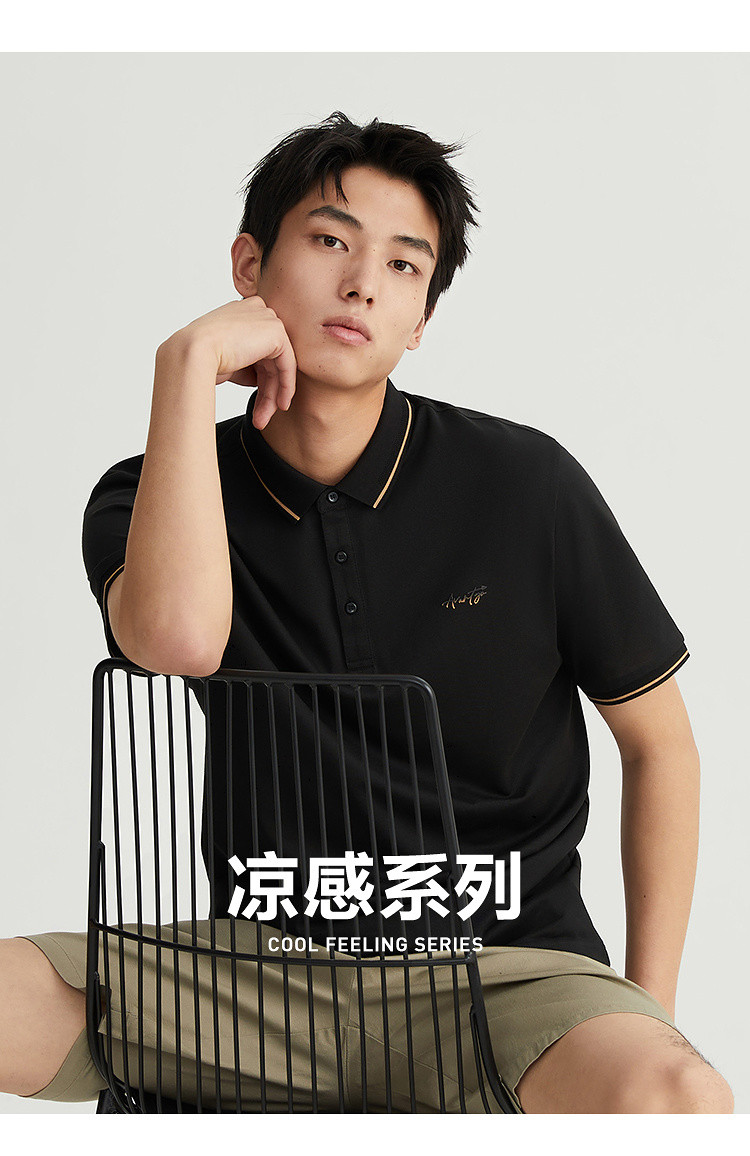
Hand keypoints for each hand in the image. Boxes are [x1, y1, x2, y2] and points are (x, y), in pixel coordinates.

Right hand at [162, 296, 297, 429]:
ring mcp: (266, 318)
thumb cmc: (199, 359)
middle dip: (266, 391)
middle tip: (260, 417)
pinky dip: (285, 386)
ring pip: (279, 364)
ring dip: (272, 395)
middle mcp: (255, 311)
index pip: (257, 349)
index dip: (258, 379)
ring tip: (262, 419)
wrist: (192, 354)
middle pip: (269, 358)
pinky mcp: (276, 331)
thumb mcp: (226, 361)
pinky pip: (288, 364)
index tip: (256, 403)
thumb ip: (246, 365)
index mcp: (239, 313)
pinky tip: (280, 404)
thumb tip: (260, 380)